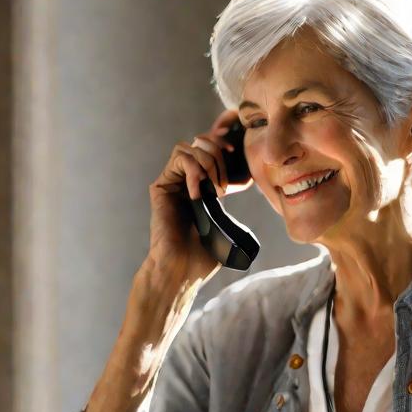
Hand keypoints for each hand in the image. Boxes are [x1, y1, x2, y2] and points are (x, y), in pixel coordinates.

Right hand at [143, 108, 247, 286]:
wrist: (183, 269)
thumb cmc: (204, 255)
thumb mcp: (226, 226)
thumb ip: (232, 206)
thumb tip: (250, 189)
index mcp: (201, 186)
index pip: (211, 150)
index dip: (224, 145)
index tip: (236, 154)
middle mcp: (184, 181)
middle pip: (201, 142)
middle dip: (219, 155)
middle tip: (224, 185)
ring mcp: (172, 182)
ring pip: (189, 147)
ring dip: (208, 162)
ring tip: (214, 189)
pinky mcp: (161, 186)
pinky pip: (179, 159)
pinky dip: (193, 169)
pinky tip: (199, 191)